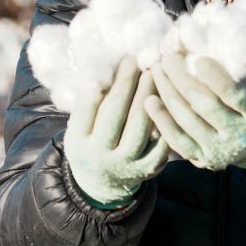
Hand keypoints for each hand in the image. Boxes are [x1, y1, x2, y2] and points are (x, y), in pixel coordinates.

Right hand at [64, 56, 169, 208]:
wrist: (102, 185)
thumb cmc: (90, 144)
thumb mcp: (78, 129)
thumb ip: (87, 105)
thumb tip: (102, 77)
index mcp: (78, 143)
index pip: (90, 107)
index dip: (106, 83)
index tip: (123, 61)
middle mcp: (100, 157)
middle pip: (115, 113)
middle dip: (127, 83)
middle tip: (138, 61)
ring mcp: (126, 165)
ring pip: (139, 126)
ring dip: (147, 95)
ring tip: (152, 74)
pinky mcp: (147, 170)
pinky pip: (159, 142)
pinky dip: (164, 120)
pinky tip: (167, 100)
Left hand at [144, 51, 245, 176]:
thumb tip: (237, 38)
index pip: (235, 95)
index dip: (216, 77)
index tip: (198, 58)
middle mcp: (240, 137)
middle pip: (205, 105)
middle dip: (182, 79)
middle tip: (168, 57)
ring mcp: (220, 151)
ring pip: (188, 121)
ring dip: (168, 93)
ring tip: (155, 70)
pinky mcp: (203, 159)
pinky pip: (178, 141)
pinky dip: (162, 121)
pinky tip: (149, 101)